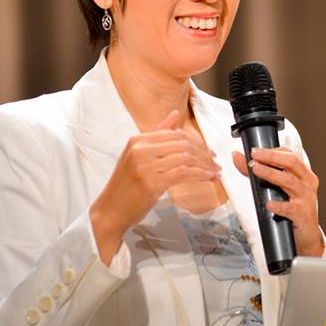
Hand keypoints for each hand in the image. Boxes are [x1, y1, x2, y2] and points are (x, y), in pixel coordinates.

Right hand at [91, 110, 220, 263]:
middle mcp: (140, 150)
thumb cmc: (125, 186)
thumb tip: (175, 114)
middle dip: (203, 153)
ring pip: (185, 158)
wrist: (110, 211)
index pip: (175, 134)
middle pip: (182, 144)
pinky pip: (183, 174)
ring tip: (214, 171)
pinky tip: (208, 178)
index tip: (208, 151)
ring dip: (204, 165)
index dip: (196, 142)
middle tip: (214, 161)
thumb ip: (157, 134)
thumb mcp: (137, 155)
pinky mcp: (151, 183)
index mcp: (137, 140)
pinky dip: (199, 175)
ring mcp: (145, 166)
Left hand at [232, 147, 324, 256]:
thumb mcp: (277, 188)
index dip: (272, 151)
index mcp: (303, 173)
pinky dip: (279, 206)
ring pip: (289, 181)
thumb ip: (258, 172)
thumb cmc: (293, 208)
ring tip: (256, 170)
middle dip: (271, 156)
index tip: (256, 151)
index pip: (289, 155)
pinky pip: (289, 208)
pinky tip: (269, 204)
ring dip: (271, 174)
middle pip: (291, 162)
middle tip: (255, 155)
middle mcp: (307, 182)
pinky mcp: (302, 214)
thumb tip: (238, 157)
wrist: (306, 235)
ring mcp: (306, 198)